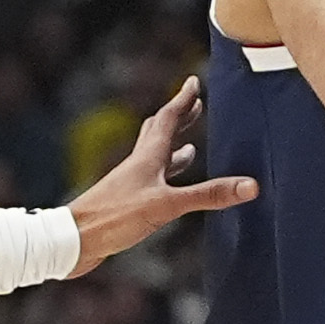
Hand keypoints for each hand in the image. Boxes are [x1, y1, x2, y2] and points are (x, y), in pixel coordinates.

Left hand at [67, 76, 258, 275]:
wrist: (74, 241)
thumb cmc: (115, 218)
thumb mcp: (167, 205)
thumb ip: (208, 195)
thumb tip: (250, 185)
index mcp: (147, 157)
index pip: (168, 119)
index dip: (182, 100)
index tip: (194, 82)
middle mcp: (138, 165)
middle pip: (159, 133)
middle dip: (178, 118)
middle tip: (195, 106)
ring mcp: (130, 185)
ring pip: (154, 159)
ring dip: (172, 149)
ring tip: (190, 148)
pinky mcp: (125, 204)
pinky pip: (151, 183)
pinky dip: (164, 180)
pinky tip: (168, 190)